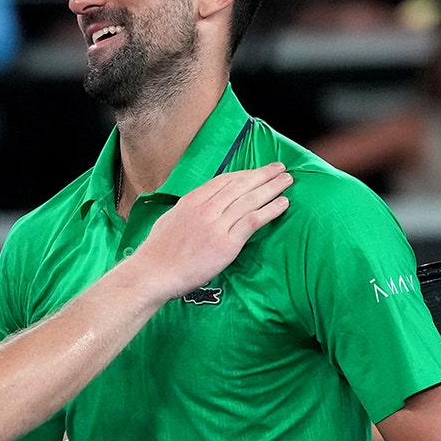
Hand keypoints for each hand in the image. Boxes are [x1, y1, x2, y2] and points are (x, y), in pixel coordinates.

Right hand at [135, 162, 291, 299]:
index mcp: (191, 201)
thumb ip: (187, 211)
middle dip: (263, 174)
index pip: (223, 181)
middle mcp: (205, 208)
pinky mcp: (226, 244)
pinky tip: (282, 204)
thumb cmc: (157, 252)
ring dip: (272, 188)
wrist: (153, 273)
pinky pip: (253, 221)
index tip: (257, 171)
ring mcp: (216, 225)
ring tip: (287, 181)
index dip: (244, 174)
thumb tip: (198, 208)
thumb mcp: (169, 220)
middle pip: (240, 185)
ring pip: (250, 199)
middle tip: (280, 167)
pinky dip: (270, 210)